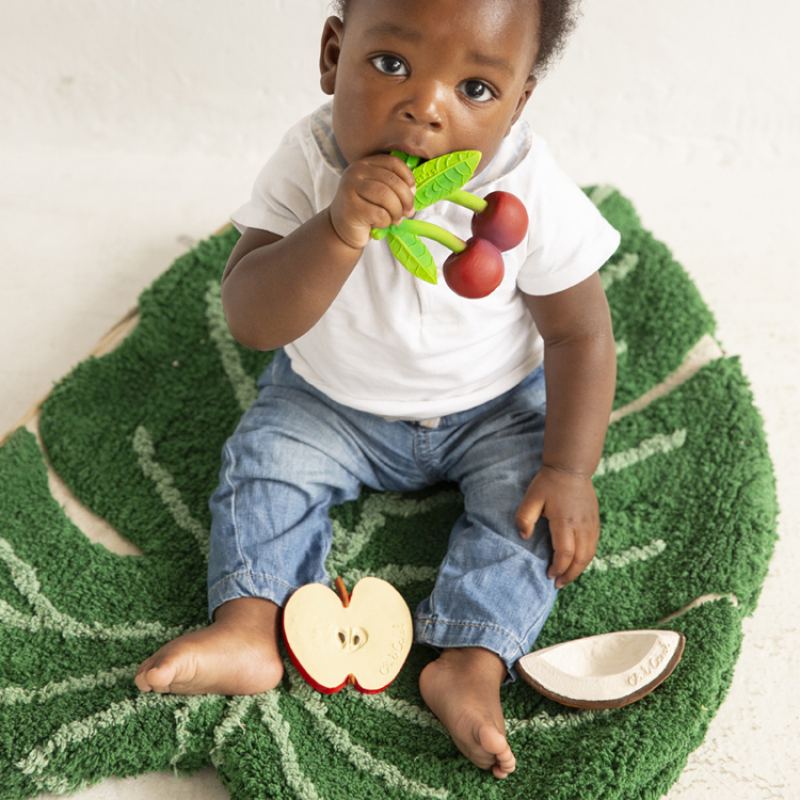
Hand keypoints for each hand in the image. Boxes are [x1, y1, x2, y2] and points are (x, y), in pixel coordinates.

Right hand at [329, 155, 416, 249]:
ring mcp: (350, 188)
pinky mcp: (351, 208)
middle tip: (408, 212)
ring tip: (396, 219)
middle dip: (406, 199)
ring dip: (397, 211)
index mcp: (365, 163)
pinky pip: (379, 214)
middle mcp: (355, 172)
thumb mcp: (379, 192)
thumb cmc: (364, 210)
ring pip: (386, 196)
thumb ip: (393, 186)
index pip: (393, 162)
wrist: (341, 228)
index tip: (413, 192)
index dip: (408, 178)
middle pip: (392, 181)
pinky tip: (380, 224)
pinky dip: (386, 222)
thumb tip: (413, 191)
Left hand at [515, 465, 599, 588]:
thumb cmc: (549, 482)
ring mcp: (592, 524)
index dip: (557, 568)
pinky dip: (586, 558)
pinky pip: (594, 546)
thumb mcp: (531, 498)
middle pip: (581, 559)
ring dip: (579, 569)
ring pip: (590, 554)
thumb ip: (524, 518)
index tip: (548, 574)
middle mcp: (582, 526)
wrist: (571, 467)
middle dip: (570, 575)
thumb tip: (524, 537)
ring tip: (567, 576)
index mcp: (565, 521)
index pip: (564, 553)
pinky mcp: (595, 522)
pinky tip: (576, 562)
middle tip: (558, 584)